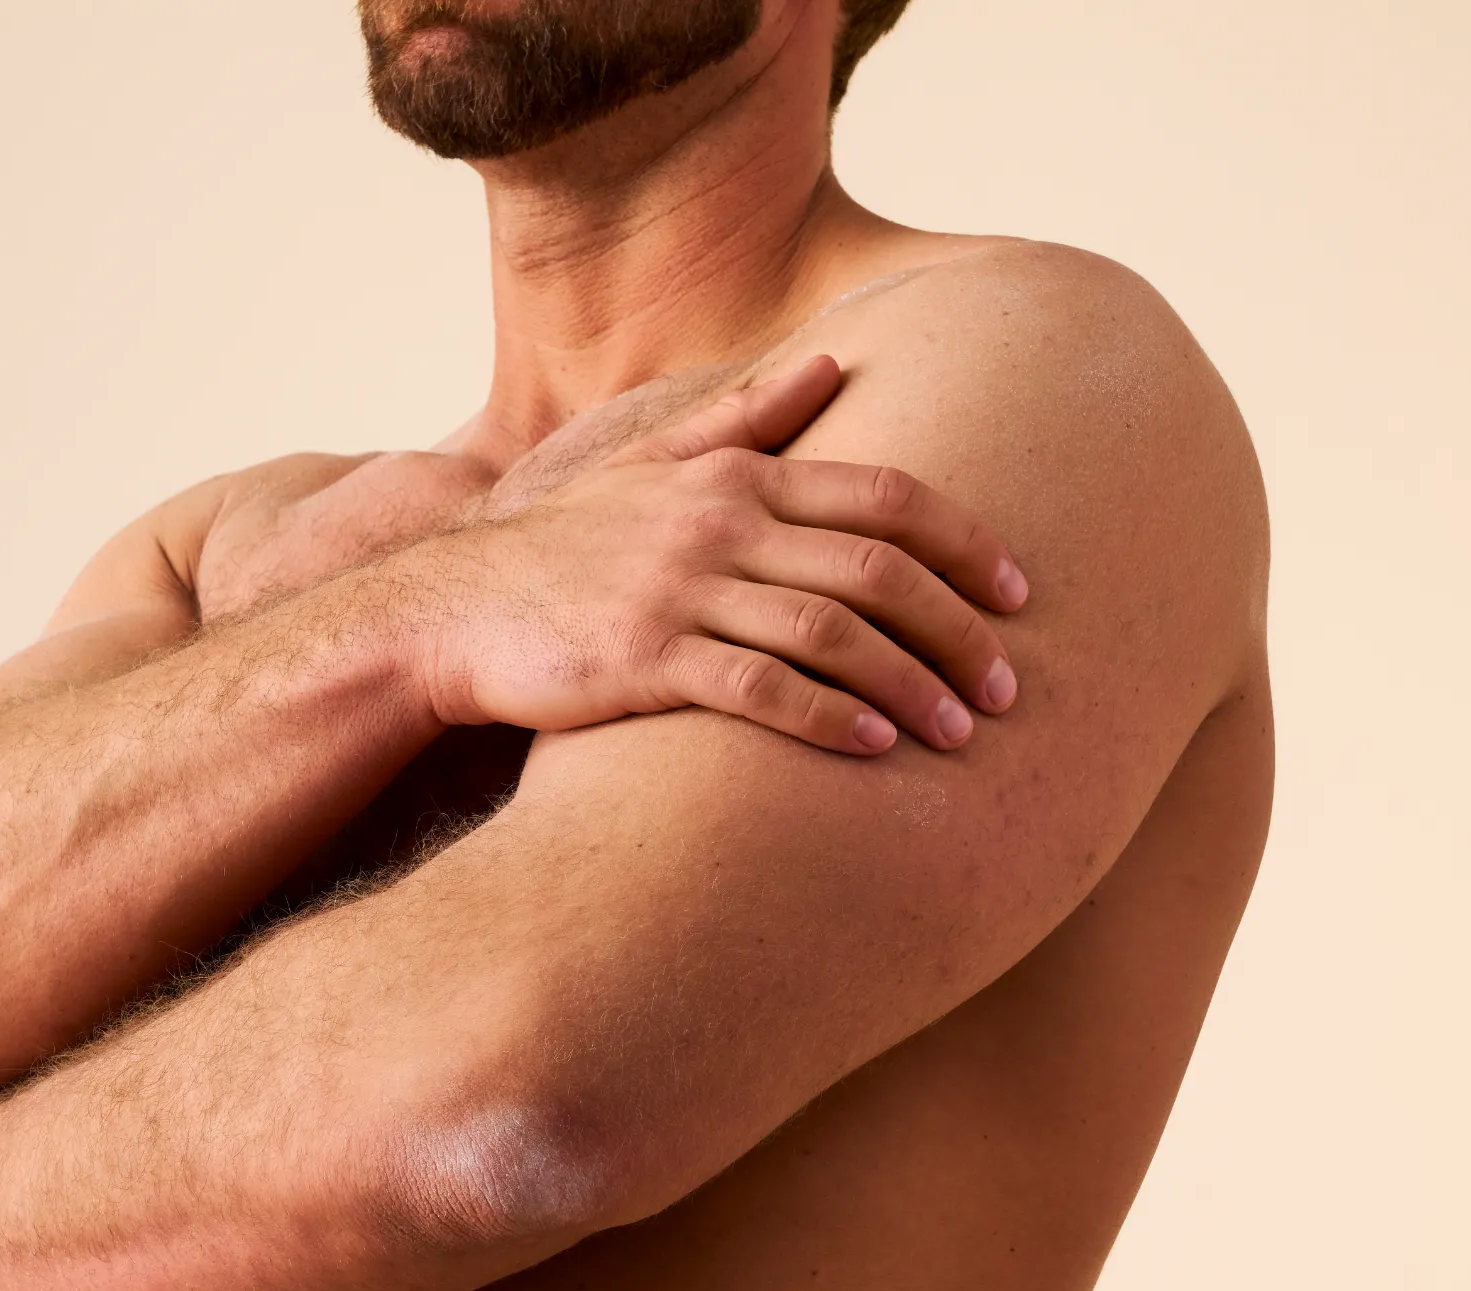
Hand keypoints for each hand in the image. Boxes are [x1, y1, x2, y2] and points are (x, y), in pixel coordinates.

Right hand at [397, 355, 1029, 753]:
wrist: (450, 609)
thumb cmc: (562, 545)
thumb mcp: (649, 462)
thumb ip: (746, 419)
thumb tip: (832, 361)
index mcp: (733, 475)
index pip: (884, 495)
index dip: (965, 543)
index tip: (1020, 592)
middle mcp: (717, 524)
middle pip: (877, 570)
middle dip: (959, 630)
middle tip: (1012, 686)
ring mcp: (680, 592)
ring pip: (832, 635)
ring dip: (912, 686)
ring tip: (964, 734)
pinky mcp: (644, 660)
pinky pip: (760, 692)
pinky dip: (830, 719)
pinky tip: (876, 749)